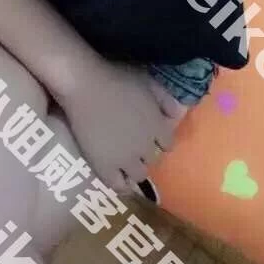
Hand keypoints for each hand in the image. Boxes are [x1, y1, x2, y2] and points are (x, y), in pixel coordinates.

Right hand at [57, 56, 187, 193]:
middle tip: (133, 145)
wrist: (84, 84)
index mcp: (157, 126)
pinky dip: (121, 184)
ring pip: (139, 174)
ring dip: (134, 168)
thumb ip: (166, 100)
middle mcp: (145, 146)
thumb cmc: (116, 77)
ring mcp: (125, 159)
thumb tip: (179, 116)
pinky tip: (117, 176)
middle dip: (146, 153)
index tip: (150, 136)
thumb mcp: (148, 82)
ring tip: (123, 159)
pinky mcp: (104, 166)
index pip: (168, 144)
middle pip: (153, 159)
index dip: (159, 140)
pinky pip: (118, 185)